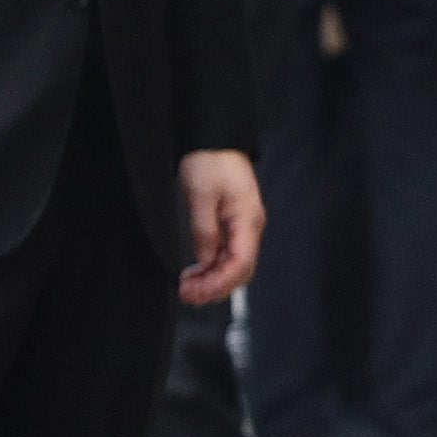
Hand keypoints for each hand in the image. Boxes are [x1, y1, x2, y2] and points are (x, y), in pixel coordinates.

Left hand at [179, 148, 265, 304]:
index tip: (197, 291)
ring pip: (233, 265)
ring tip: (187, 288)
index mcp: (247, 221)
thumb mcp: (201, 196)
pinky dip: (211, 268)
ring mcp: (242, 227)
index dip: (220, 282)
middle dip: (216, 287)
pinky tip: (196, 273)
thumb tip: (205, 259)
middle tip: (187, 295)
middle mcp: (249, 227)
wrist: (213, 141)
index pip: (241, 263)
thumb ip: (204, 231)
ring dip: (212, 280)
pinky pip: (226, 255)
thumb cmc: (210, 162)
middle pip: (240, 270)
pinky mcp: (232, 225)